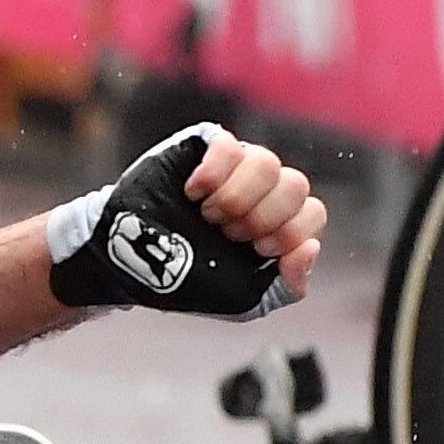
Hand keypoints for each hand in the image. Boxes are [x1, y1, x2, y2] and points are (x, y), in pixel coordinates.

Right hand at [45, 123, 324, 317]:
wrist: (130, 264)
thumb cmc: (188, 281)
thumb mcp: (246, 299)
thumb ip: (288, 285)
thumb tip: (311, 247)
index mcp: (279, 223)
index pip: (313, 213)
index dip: (288, 234)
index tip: (253, 252)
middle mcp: (263, 190)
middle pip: (296, 184)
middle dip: (262, 218)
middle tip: (228, 234)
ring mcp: (235, 166)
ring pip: (267, 162)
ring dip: (237, 198)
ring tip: (209, 216)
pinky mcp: (203, 147)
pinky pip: (227, 144)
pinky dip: (212, 174)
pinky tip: (193, 194)